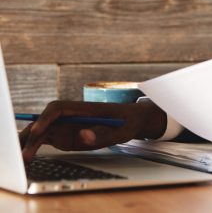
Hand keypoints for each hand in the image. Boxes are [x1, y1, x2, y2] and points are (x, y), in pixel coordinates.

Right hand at [20, 100, 166, 161]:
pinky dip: (36, 146)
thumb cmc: (127, 122)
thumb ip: (102, 134)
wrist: (132, 121)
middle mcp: (72, 115)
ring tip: (23, 158)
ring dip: (31, 142)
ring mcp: (68, 125)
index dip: (46, 118)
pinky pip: (47, 139)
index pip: (58, 108)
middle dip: (33, 134)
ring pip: (44, 130)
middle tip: (26, 153)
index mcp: (83, 108)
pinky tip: (28, 156)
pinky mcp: (67, 135)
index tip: (38, 130)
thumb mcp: (120, 130)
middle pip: (46, 120)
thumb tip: (83, 135)